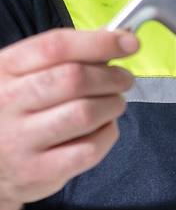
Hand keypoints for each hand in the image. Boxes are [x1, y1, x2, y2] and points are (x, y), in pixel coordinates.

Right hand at [0, 29, 137, 209]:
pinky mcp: (39, 171)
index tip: (129, 42)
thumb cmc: (17, 111)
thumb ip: (65, 57)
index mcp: (3, 69)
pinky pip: (90, 148)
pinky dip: (107, 134)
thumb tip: (115, 39)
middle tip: (124, 79)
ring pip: (86, 113)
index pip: (56, 46)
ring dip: (113, 104)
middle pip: (74, 79)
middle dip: (112, 76)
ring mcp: (21, 139)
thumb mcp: (25, 75)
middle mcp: (6, 102)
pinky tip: (103, 128)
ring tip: (114, 103)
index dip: (100, 42)